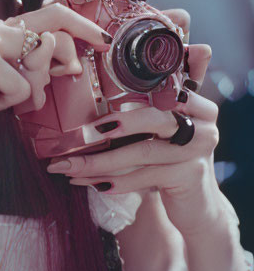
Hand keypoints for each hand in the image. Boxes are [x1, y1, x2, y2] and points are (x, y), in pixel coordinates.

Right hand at [6, 5, 107, 113]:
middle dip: (75, 48)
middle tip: (86, 58)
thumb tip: (57, 69)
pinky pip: (23, 89)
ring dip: (30, 90)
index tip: (101, 39)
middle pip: (56, 32)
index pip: (49, 16)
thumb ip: (25, 72)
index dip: (80, 25)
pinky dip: (9, 102)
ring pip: (42, 64)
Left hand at [46, 10, 219, 234]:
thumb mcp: (163, 124)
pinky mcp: (189, 178)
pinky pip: (145, 177)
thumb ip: (152, 96)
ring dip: (101, 160)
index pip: (163, 86)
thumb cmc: (172, 154)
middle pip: (154, 118)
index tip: (98, 95)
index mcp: (196, 102)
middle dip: (116, 125)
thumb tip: (121, 67)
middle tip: (83, 132)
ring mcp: (198, 152)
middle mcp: (204, 123)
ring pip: (142, 151)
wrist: (198, 203)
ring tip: (67, 164)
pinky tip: (91, 183)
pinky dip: (116, 181)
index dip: (131, 88)